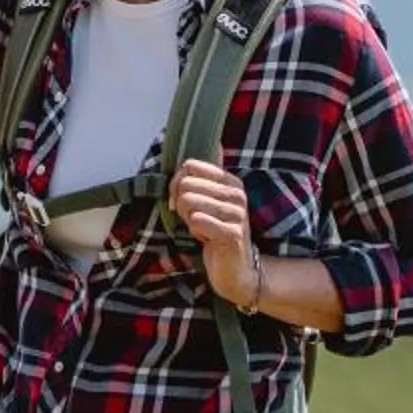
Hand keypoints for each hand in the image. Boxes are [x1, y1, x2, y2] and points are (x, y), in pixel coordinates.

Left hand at [167, 159, 259, 308]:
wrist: (235, 269)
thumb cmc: (216, 232)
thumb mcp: (210, 201)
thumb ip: (207, 175)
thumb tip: (215, 143)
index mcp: (230, 181)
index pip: (190, 166)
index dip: (176, 183)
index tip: (180, 200)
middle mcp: (236, 193)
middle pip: (185, 184)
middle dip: (180, 204)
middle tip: (193, 218)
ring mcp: (236, 213)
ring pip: (188, 202)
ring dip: (187, 219)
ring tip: (201, 227)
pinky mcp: (232, 233)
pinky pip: (196, 221)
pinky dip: (194, 231)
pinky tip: (206, 238)